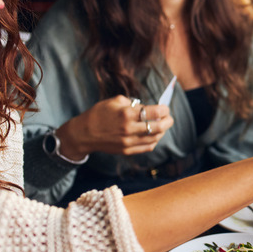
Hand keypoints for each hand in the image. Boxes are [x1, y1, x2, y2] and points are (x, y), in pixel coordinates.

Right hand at [55, 95, 173, 158]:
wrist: (83, 134)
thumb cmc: (99, 114)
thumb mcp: (115, 101)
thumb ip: (133, 103)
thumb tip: (148, 107)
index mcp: (126, 114)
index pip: (155, 113)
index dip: (164, 110)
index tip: (165, 108)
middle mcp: (129, 129)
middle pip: (158, 127)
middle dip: (168, 121)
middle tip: (169, 117)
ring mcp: (128, 142)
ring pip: (155, 138)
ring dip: (162, 131)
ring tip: (162, 125)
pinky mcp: (127, 151)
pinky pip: (147, 147)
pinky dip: (154, 141)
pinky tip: (154, 135)